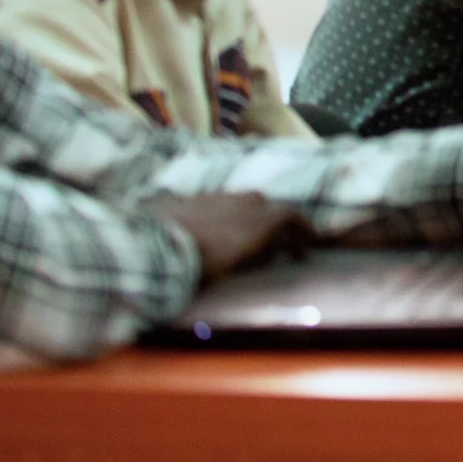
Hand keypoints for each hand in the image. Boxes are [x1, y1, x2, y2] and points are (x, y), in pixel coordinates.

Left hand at [144, 192, 309, 284]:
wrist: (154, 244)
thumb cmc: (200, 262)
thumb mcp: (236, 266)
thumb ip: (259, 255)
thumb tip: (275, 250)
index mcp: (260, 217)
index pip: (292, 216)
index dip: (304, 229)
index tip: (309, 243)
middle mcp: (244, 200)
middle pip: (268, 208)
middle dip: (276, 224)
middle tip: (277, 244)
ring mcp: (218, 196)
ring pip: (243, 204)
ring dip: (250, 219)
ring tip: (244, 239)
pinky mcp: (195, 197)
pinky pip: (220, 205)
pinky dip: (226, 217)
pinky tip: (215, 232)